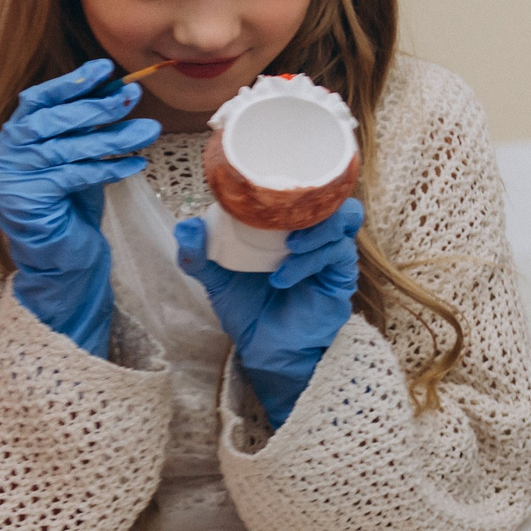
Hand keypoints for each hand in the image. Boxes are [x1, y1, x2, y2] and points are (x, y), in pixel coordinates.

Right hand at [0, 58, 159, 356]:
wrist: (61, 259)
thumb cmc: (70, 205)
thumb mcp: (77, 158)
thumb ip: (87, 129)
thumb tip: (120, 90)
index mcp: (13, 138)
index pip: (36, 101)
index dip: (69, 82)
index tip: (104, 68)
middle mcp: (4, 155)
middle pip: (50, 122)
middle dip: (95, 107)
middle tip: (132, 96)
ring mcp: (10, 179)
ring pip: (66, 149)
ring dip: (112, 137)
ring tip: (148, 130)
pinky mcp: (26, 202)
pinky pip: (72, 176)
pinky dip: (107, 167)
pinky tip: (136, 162)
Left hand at [176, 200, 363, 427]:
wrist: (265, 350)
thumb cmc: (248, 310)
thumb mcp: (217, 280)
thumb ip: (199, 256)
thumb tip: (185, 226)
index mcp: (290, 226)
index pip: (304, 190)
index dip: (293, 180)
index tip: (264, 185)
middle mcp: (316, 233)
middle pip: (335, 195)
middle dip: (312, 196)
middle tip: (282, 208)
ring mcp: (332, 252)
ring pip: (346, 218)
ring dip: (316, 227)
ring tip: (288, 244)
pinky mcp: (341, 275)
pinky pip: (338, 253)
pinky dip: (311, 259)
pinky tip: (283, 276)